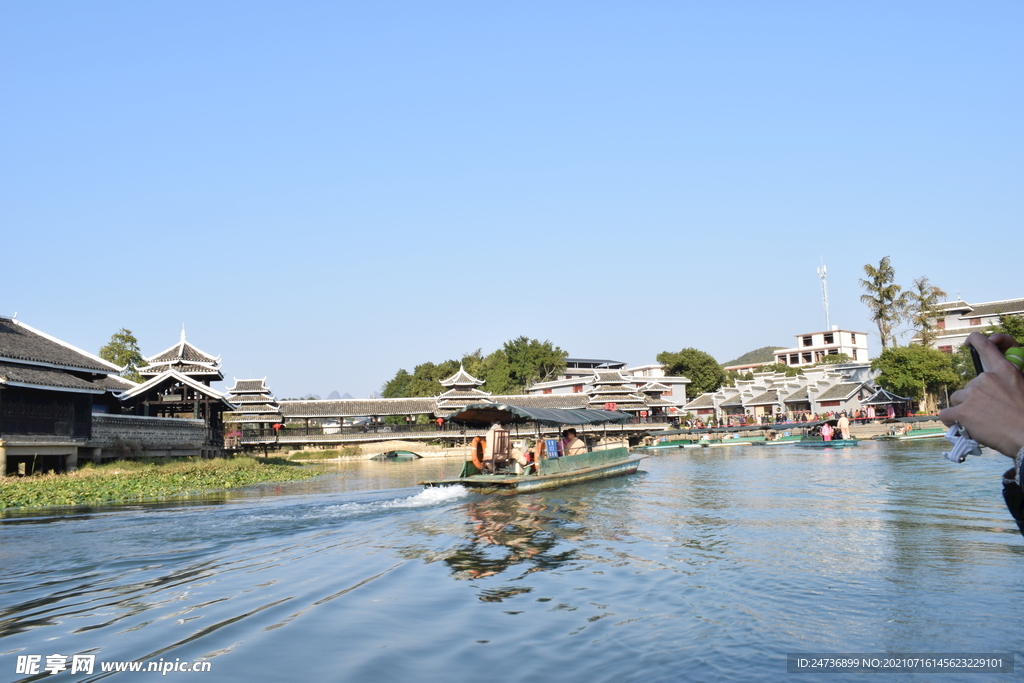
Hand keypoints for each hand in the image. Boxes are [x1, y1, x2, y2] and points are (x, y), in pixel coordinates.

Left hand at [939, 332, 1023, 457]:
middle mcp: (986, 378)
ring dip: (965, 410)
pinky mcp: (962, 411)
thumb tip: (993, 391)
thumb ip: (1006, 384)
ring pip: (958, 400)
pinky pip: (946, 414)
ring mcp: (972, 394)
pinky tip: (962, 426)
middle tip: (989, 414)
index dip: (975, 340)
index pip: (986, 347)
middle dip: (974, 400)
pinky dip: (952, 421)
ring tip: (981, 422)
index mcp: (1004, 371)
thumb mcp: (1021, 388)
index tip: (968, 341)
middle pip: (968, 386)